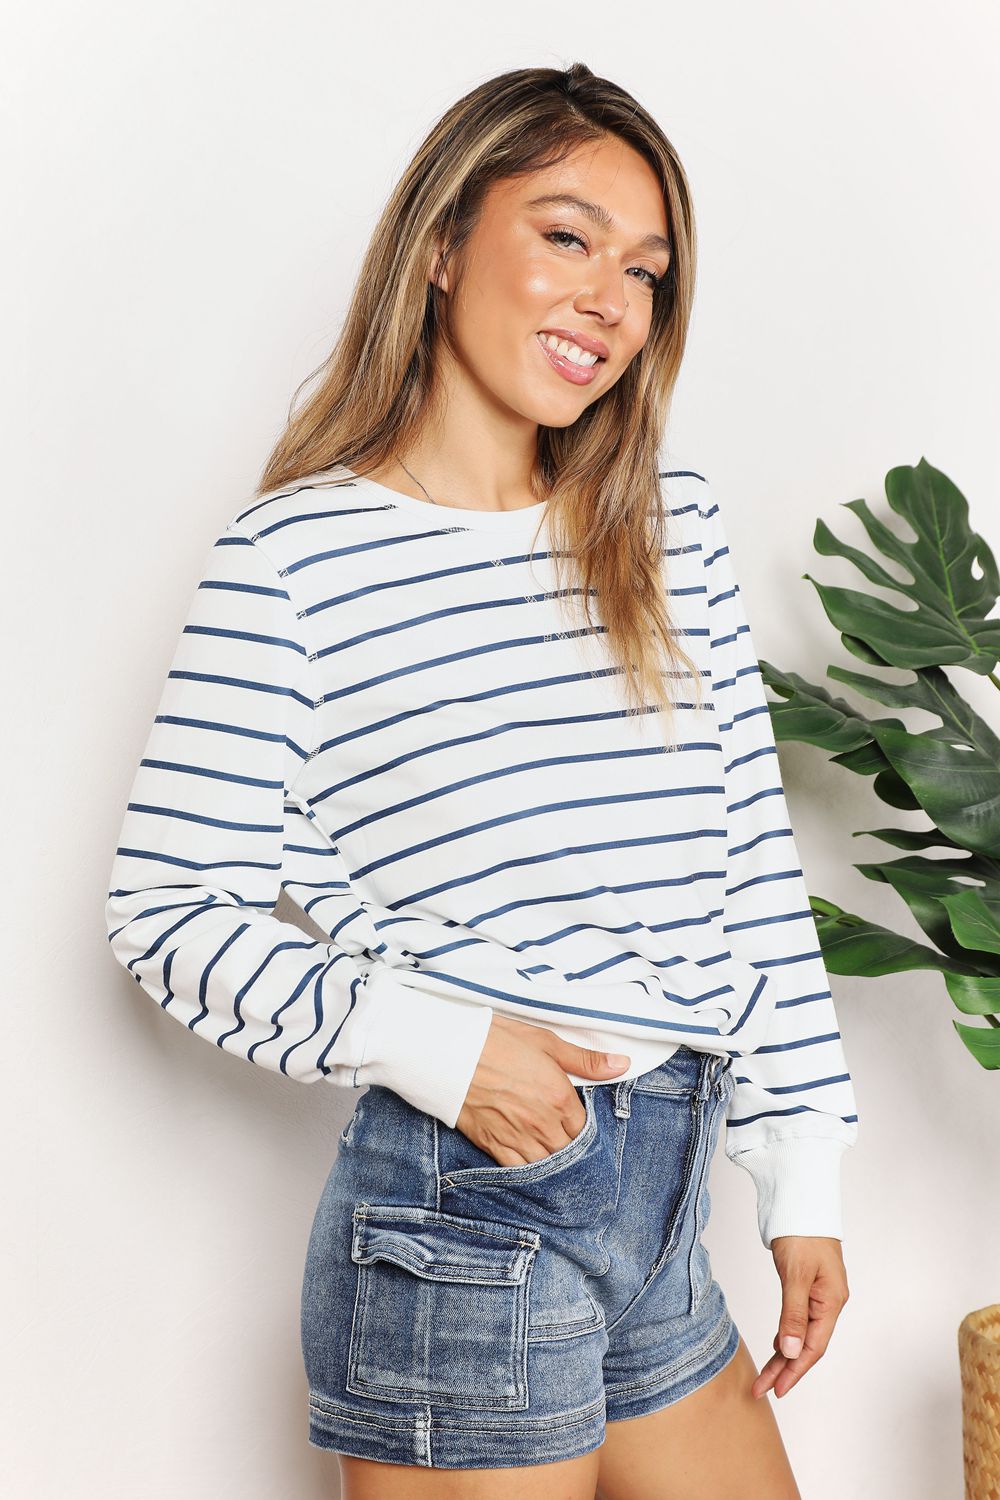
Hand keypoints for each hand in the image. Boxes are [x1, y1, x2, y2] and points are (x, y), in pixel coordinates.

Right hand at [455, 1014, 630, 1166]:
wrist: (449, 1052)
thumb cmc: (496, 1041)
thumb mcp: (545, 1042)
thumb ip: (585, 1060)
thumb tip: (622, 1064)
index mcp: (559, 1098)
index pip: (586, 1128)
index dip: (586, 1127)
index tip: (580, 1122)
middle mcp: (542, 1124)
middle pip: (570, 1152)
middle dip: (573, 1148)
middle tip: (569, 1140)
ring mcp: (517, 1138)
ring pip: (548, 1167)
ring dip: (555, 1163)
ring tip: (554, 1155)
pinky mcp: (494, 1146)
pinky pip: (519, 1171)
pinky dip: (530, 1172)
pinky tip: (532, 1167)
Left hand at [751, 1236, 849, 1399]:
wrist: (802, 1201)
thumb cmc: (802, 1233)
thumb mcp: (796, 1275)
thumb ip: (793, 1314)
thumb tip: (789, 1351)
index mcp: (831, 1302)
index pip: (813, 1347)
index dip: (794, 1370)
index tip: (776, 1389)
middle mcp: (829, 1302)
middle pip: (807, 1344)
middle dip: (785, 1368)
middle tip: (762, 1389)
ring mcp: (820, 1295)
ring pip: (802, 1333)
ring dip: (784, 1354)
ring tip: (766, 1375)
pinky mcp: (809, 1286)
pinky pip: (799, 1319)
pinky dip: (786, 1334)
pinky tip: (778, 1343)